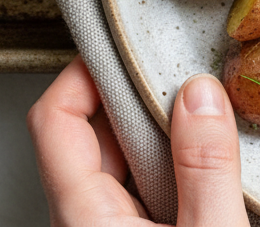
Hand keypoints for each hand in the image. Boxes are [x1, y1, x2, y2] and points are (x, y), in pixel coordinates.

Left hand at [28, 55, 248, 226]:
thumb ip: (205, 166)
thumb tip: (201, 94)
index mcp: (84, 218)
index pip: (53, 119)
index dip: (82, 73)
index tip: (125, 50)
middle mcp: (81, 224)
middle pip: (85, 137)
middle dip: (132, 99)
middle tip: (177, 75)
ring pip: (114, 166)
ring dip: (153, 134)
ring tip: (200, 114)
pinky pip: (136, 192)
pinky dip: (165, 165)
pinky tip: (205, 163)